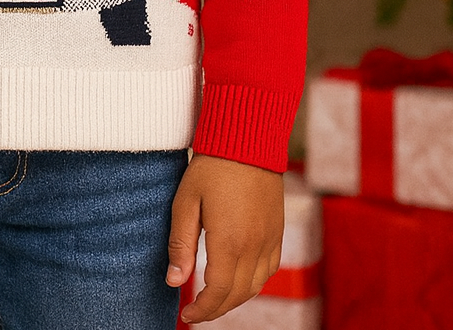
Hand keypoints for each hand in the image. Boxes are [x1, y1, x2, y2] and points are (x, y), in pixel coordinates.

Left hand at [166, 153, 283, 323]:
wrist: (248, 139)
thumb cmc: (211, 167)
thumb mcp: (185, 202)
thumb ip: (180, 244)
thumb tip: (174, 282)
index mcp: (229, 242)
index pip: (217, 293)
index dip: (202, 310)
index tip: (186, 315)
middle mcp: (254, 246)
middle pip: (237, 295)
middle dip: (216, 309)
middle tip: (196, 311)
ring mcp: (270, 240)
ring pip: (256, 286)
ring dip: (235, 299)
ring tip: (213, 298)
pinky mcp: (277, 231)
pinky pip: (270, 270)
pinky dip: (253, 283)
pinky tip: (238, 279)